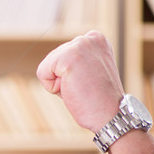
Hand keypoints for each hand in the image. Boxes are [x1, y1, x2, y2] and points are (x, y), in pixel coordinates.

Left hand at [36, 30, 153, 153]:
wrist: (111, 115)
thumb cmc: (99, 100)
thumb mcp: (90, 71)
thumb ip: (77, 61)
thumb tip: (58, 63)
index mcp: (96, 39)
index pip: (63, 54)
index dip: (69, 75)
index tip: (89, 83)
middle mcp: (89, 38)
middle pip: (53, 59)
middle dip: (63, 79)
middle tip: (84, 88)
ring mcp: (80, 45)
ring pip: (47, 66)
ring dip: (59, 84)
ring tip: (80, 89)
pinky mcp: (68, 57)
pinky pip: (42, 73)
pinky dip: (53, 88)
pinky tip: (73, 90)